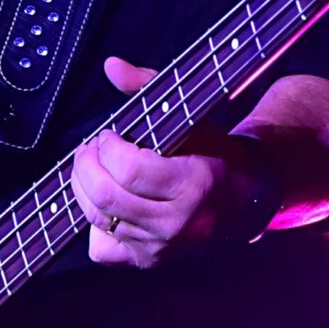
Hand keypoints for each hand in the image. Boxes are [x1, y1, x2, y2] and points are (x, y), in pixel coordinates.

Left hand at [71, 57, 260, 269]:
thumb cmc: (215, 153)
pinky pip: (101, 250)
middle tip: (90, 149)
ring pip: (97, 220)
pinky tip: (107, 205)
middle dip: (85, 165)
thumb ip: (150, 88)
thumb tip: (111, 66)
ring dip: (83, 189)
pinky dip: (94, 226)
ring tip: (91, 169)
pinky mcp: (149, 262)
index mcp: (193, 185)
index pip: (129, 169)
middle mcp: (177, 223)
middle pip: (106, 196)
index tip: (108, 135)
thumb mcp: (193, 116)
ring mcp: (162, 248)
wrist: (245, 201)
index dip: (107, 147)